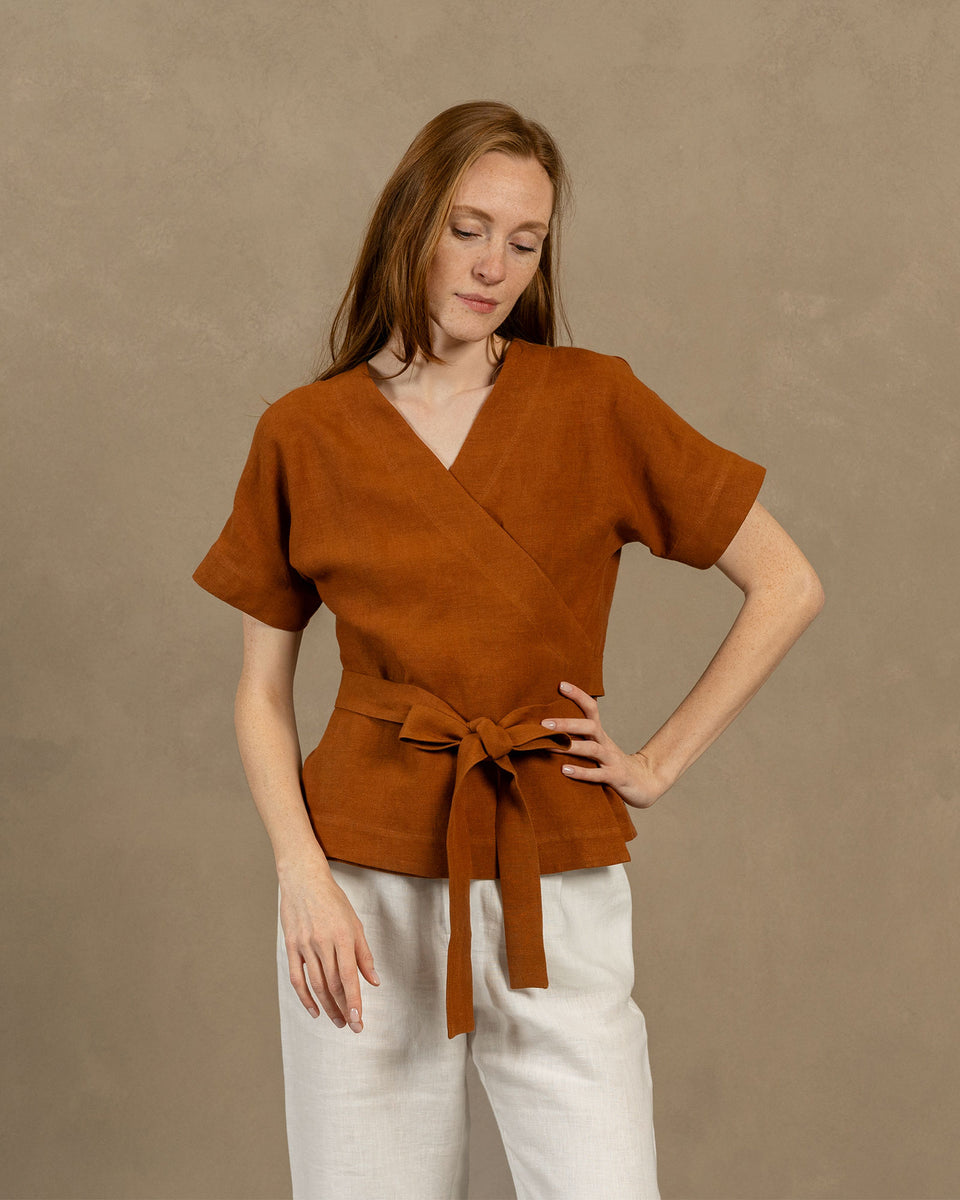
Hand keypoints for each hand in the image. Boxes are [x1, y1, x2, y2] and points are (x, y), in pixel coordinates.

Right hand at [277, 850, 379, 1031]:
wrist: (304, 880)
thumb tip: (374, 981)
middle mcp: (323, 942)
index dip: (355, 1001)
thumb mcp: (355, 923)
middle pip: (333, 984)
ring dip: (327, 1006)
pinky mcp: (291, 946)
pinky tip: (315, 1011)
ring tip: (338, 1021)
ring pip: (316, 984)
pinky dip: (305, 997)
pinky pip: (297, 978)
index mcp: (343, 936)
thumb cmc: (333, 901)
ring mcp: (305, 945)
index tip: (359, 1021)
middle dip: (344, 1008)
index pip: (349, 976)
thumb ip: (364, 954)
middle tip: (352, 1026)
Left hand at [541, 680, 669, 809]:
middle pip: (589, 726)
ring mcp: (611, 760)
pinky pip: (597, 774)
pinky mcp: (615, 777)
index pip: (591, 708)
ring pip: (592, 749)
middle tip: (543, 724)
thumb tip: (548, 728)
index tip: (561, 684)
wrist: (643, 782)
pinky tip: (564, 770)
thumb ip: (578, 738)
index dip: (578, 695)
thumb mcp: (596, 746)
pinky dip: (581, 772)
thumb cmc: (611, 763)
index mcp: (599, 734)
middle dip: (566, 724)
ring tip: (549, 746)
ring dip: (570, 746)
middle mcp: (605, 743)